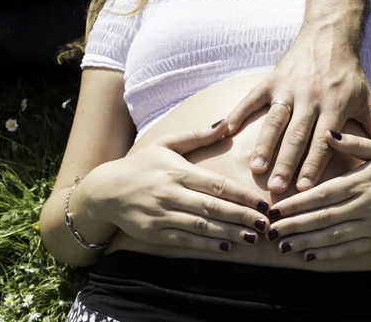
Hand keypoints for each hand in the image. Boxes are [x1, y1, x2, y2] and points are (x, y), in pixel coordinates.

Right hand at [87, 120, 270, 252]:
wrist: (104, 191)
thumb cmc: (140, 164)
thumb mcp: (165, 144)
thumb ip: (196, 136)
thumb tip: (225, 123)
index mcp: (178, 171)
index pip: (217, 185)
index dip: (242, 195)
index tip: (262, 203)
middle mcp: (171, 193)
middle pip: (213, 207)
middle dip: (242, 216)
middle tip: (266, 223)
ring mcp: (162, 215)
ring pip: (202, 226)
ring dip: (229, 232)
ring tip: (253, 236)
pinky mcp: (154, 233)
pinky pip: (185, 240)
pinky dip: (206, 244)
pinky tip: (226, 246)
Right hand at [225, 30, 370, 193]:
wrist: (330, 36)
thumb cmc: (350, 75)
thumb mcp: (368, 101)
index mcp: (334, 106)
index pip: (323, 142)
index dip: (313, 165)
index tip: (303, 189)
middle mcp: (311, 98)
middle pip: (296, 136)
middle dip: (286, 163)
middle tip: (276, 189)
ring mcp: (288, 88)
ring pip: (274, 120)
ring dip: (264, 145)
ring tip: (255, 168)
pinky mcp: (272, 79)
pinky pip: (252, 98)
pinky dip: (239, 113)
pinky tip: (225, 130)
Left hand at [264, 131, 370, 261]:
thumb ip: (355, 143)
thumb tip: (327, 133)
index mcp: (360, 181)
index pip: (322, 194)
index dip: (297, 203)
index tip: (274, 208)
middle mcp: (363, 204)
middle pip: (322, 217)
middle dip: (294, 225)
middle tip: (270, 231)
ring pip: (333, 236)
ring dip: (306, 242)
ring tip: (283, 245)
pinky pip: (349, 249)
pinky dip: (329, 254)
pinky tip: (309, 256)